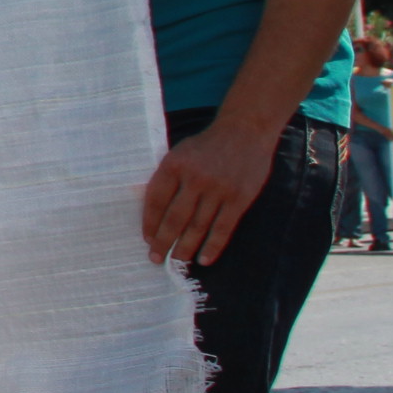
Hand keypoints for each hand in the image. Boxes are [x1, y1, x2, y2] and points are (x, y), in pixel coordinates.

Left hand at [138, 114, 276, 266]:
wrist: (245, 130)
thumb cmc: (206, 145)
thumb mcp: (179, 152)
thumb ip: (167, 177)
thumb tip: (152, 210)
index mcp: (174, 165)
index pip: (156, 201)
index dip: (150, 223)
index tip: (147, 239)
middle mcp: (195, 179)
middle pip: (175, 218)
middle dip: (164, 241)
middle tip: (156, 258)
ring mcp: (218, 190)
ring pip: (198, 227)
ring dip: (186, 248)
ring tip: (177, 262)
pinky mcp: (239, 199)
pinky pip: (223, 228)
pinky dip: (213, 246)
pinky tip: (204, 259)